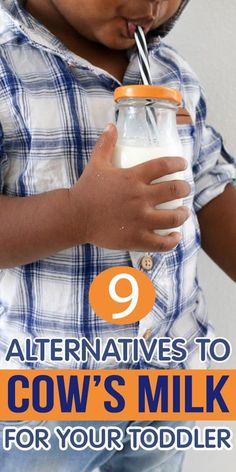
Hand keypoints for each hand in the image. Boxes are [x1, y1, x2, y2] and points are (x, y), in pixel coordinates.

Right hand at [68, 124, 190, 251]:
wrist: (74, 216)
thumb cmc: (86, 190)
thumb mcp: (96, 163)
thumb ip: (106, 144)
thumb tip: (111, 125)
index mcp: (132, 178)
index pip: (164, 166)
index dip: (178, 163)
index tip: (183, 164)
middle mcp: (139, 198)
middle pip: (174, 190)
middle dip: (185, 188)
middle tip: (185, 189)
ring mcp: (139, 220)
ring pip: (173, 217)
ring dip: (183, 214)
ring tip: (184, 212)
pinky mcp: (136, 238)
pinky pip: (162, 242)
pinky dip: (172, 239)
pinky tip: (175, 235)